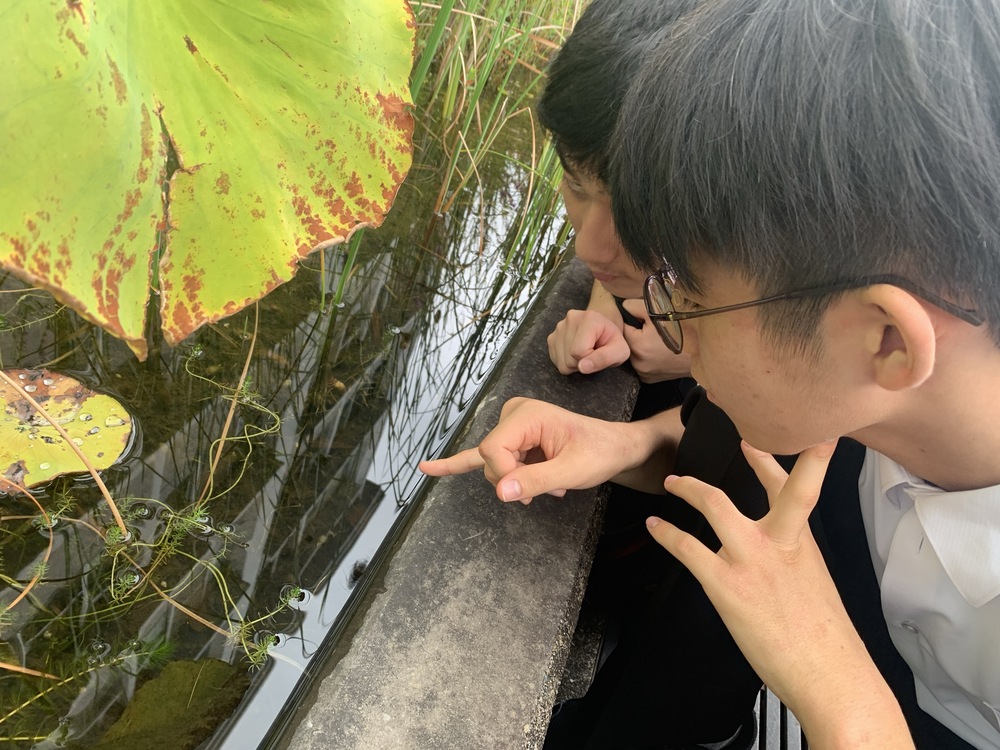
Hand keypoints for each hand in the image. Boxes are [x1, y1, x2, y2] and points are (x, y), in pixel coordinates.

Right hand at [418, 397, 639, 503]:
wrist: (614, 447)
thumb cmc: (598, 453)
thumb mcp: (573, 471)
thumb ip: (536, 481)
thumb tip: (501, 493)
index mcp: (527, 414)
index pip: (492, 450)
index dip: (504, 476)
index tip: (527, 492)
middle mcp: (514, 414)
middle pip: (489, 458)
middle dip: (512, 481)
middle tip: (545, 492)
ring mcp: (511, 426)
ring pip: (492, 465)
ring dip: (516, 482)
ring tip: (548, 487)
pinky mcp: (512, 439)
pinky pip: (481, 456)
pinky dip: (457, 465)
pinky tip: (429, 468)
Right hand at [547, 309, 630, 374]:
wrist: (602, 329)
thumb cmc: (612, 340)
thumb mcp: (620, 350)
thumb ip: (605, 358)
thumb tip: (582, 367)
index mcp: (589, 318)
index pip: (580, 351)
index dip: (592, 359)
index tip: (599, 352)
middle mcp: (570, 319)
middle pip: (570, 359)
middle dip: (583, 362)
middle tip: (593, 352)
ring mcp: (559, 328)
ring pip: (562, 363)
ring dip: (575, 364)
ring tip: (585, 352)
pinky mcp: (552, 337)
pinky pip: (556, 361)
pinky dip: (567, 362)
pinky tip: (576, 353)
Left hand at [620, 299, 691, 382]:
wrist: (706, 349)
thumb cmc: (685, 328)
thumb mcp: (659, 310)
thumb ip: (634, 306)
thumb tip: (623, 308)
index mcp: (638, 345)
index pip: (624, 328)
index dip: (634, 320)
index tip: (647, 319)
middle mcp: (638, 363)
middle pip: (629, 342)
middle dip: (637, 334)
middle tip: (656, 329)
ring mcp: (644, 373)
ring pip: (635, 354)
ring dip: (642, 346)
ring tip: (659, 340)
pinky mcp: (651, 380)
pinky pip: (642, 364)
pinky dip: (647, 358)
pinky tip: (661, 352)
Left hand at [646, 441, 911, 745]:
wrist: (830, 675)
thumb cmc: (824, 639)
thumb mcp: (814, 585)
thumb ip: (791, 560)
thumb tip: (773, 556)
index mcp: (803, 543)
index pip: (801, 488)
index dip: (804, 456)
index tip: (801, 433)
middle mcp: (780, 542)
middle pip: (770, 483)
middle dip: (754, 454)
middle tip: (739, 435)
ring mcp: (751, 560)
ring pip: (716, 505)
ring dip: (690, 489)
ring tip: (673, 482)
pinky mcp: (726, 585)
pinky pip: (688, 548)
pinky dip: (668, 534)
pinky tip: (656, 528)